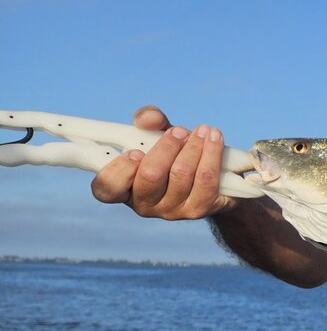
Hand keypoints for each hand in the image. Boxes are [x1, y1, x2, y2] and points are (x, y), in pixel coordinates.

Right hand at [90, 106, 234, 219]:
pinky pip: (206, 180)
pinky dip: (212, 154)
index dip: (120, 170)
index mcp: (124, 188)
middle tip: (180, 132)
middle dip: (167, 147)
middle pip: (150, 176)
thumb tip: (149, 119)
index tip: (135, 151)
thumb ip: (149, 122)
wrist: (215, 179)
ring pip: (181, 175)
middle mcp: (144, 204)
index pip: (106, 188)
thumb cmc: (175, 154)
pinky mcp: (198, 210)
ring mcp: (171, 211)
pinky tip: (215, 139)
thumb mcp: (158, 135)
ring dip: (194, 146)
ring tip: (203, 130)